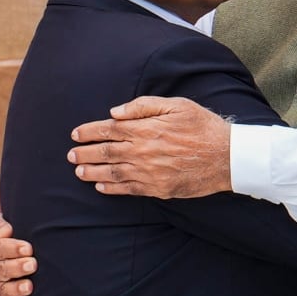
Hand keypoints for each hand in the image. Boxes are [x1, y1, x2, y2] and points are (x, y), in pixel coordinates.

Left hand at [67, 96, 231, 197]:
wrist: (227, 157)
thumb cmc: (203, 126)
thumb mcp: (176, 105)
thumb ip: (143, 106)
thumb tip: (115, 112)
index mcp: (145, 129)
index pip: (109, 129)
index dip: (89, 132)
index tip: (75, 134)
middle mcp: (143, 151)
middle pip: (105, 153)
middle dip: (84, 153)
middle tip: (70, 154)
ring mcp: (149, 172)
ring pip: (112, 173)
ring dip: (92, 172)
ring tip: (78, 171)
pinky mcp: (158, 188)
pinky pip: (128, 190)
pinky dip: (111, 189)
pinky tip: (100, 187)